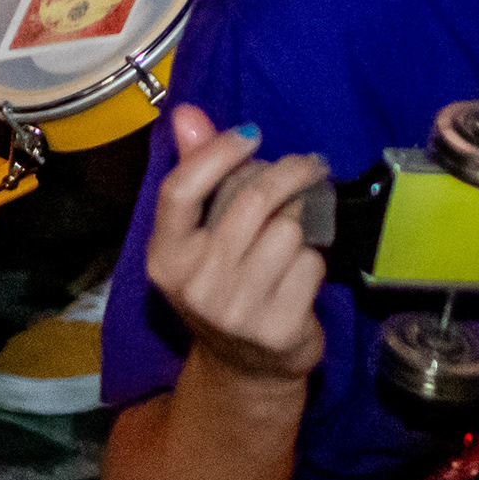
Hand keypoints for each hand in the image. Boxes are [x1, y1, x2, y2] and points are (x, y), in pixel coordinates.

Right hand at [139, 106, 327, 383]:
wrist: (246, 368)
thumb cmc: (222, 286)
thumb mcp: (198, 237)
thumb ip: (194, 171)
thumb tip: (186, 112)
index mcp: (164, 258)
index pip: (180, 190)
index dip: (217, 153)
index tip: (250, 135)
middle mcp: (193, 285)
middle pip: (249, 201)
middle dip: (287, 174)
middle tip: (306, 166)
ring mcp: (235, 310)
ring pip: (288, 231)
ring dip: (301, 225)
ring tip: (293, 235)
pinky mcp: (277, 328)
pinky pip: (310, 264)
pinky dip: (314, 261)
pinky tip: (299, 274)